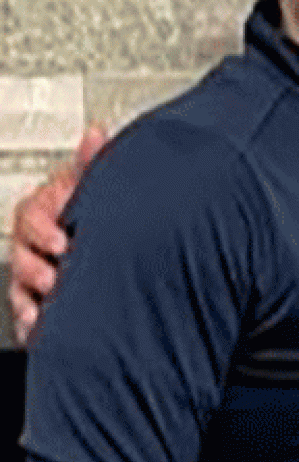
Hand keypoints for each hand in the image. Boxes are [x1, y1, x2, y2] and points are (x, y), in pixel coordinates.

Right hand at [8, 124, 104, 344]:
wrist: (114, 237)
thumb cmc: (96, 207)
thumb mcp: (95, 184)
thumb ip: (92, 161)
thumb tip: (95, 132)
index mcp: (45, 210)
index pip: (29, 216)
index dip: (42, 230)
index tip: (61, 243)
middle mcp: (34, 241)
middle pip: (20, 255)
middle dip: (35, 269)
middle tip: (55, 279)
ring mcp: (34, 269)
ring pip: (19, 286)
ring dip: (30, 299)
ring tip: (46, 309)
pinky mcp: (37, 297)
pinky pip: (25, 312)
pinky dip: (31, 322)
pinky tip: (39, 329)